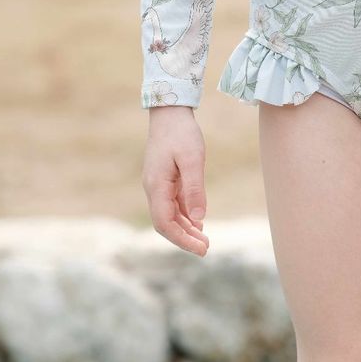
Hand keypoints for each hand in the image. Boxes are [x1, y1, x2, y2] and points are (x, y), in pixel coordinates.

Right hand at [142, 105, 210, 253]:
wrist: (169, 112)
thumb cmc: (181, 133)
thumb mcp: (192, 159)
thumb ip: (195, 189)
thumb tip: (199, 219)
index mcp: (156, 186)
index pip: (164, 223)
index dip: (181, 239)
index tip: (201, 249)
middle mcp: (153, 189)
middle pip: (165, 223)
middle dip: (184, 238)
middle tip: (206, 249)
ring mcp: (158, 185)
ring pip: (169, 216)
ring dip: (185, 230)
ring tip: (205, 240)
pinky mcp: (164, 180)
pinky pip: (173, 205)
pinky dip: (185, 217)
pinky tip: (198, 223)